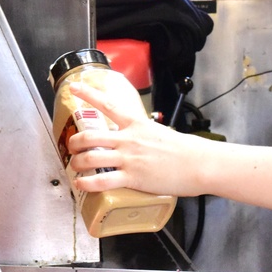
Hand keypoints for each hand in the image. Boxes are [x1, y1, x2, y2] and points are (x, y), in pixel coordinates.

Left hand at [65, 81, 210, 197]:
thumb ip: (143, 135)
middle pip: (89, 136)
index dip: (88, 95)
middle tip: (73, 148)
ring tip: (76, 167)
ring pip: (90, 158)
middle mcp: (129, 139)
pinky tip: (81, 183)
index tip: (74, 88)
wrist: (199, 164)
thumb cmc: (185, 150)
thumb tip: (134, 142)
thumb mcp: (160, 133)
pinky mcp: (132, 178)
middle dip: (74, 142)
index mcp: (137, 124)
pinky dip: (86, 182)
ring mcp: (129, 158)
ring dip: (77, 163)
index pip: (108, 105)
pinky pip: (101, 180)